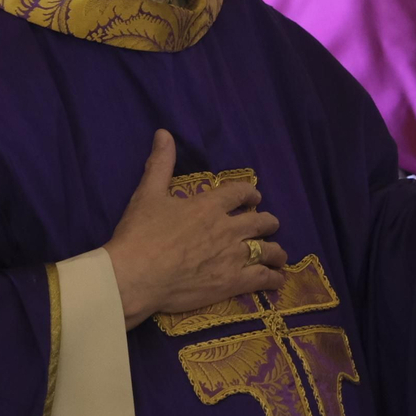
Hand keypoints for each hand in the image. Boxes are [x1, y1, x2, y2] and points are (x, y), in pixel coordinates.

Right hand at [103, 130, 286, 328]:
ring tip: (279, 255)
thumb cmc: (140, 234)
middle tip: (269, 224)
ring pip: (266, 250)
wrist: (136, 276)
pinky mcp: (231, 283)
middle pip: (259, 221)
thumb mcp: (148, 193)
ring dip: (276, 251)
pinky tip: (278, 280)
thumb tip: (164, 132)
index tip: (254, 197)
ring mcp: (232, 257)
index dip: (250, 193)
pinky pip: (262, 278)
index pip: (240, 193)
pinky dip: (273, 278)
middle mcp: (227, 229)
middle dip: (268, 222)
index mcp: (209, 205)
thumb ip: (160, 163)